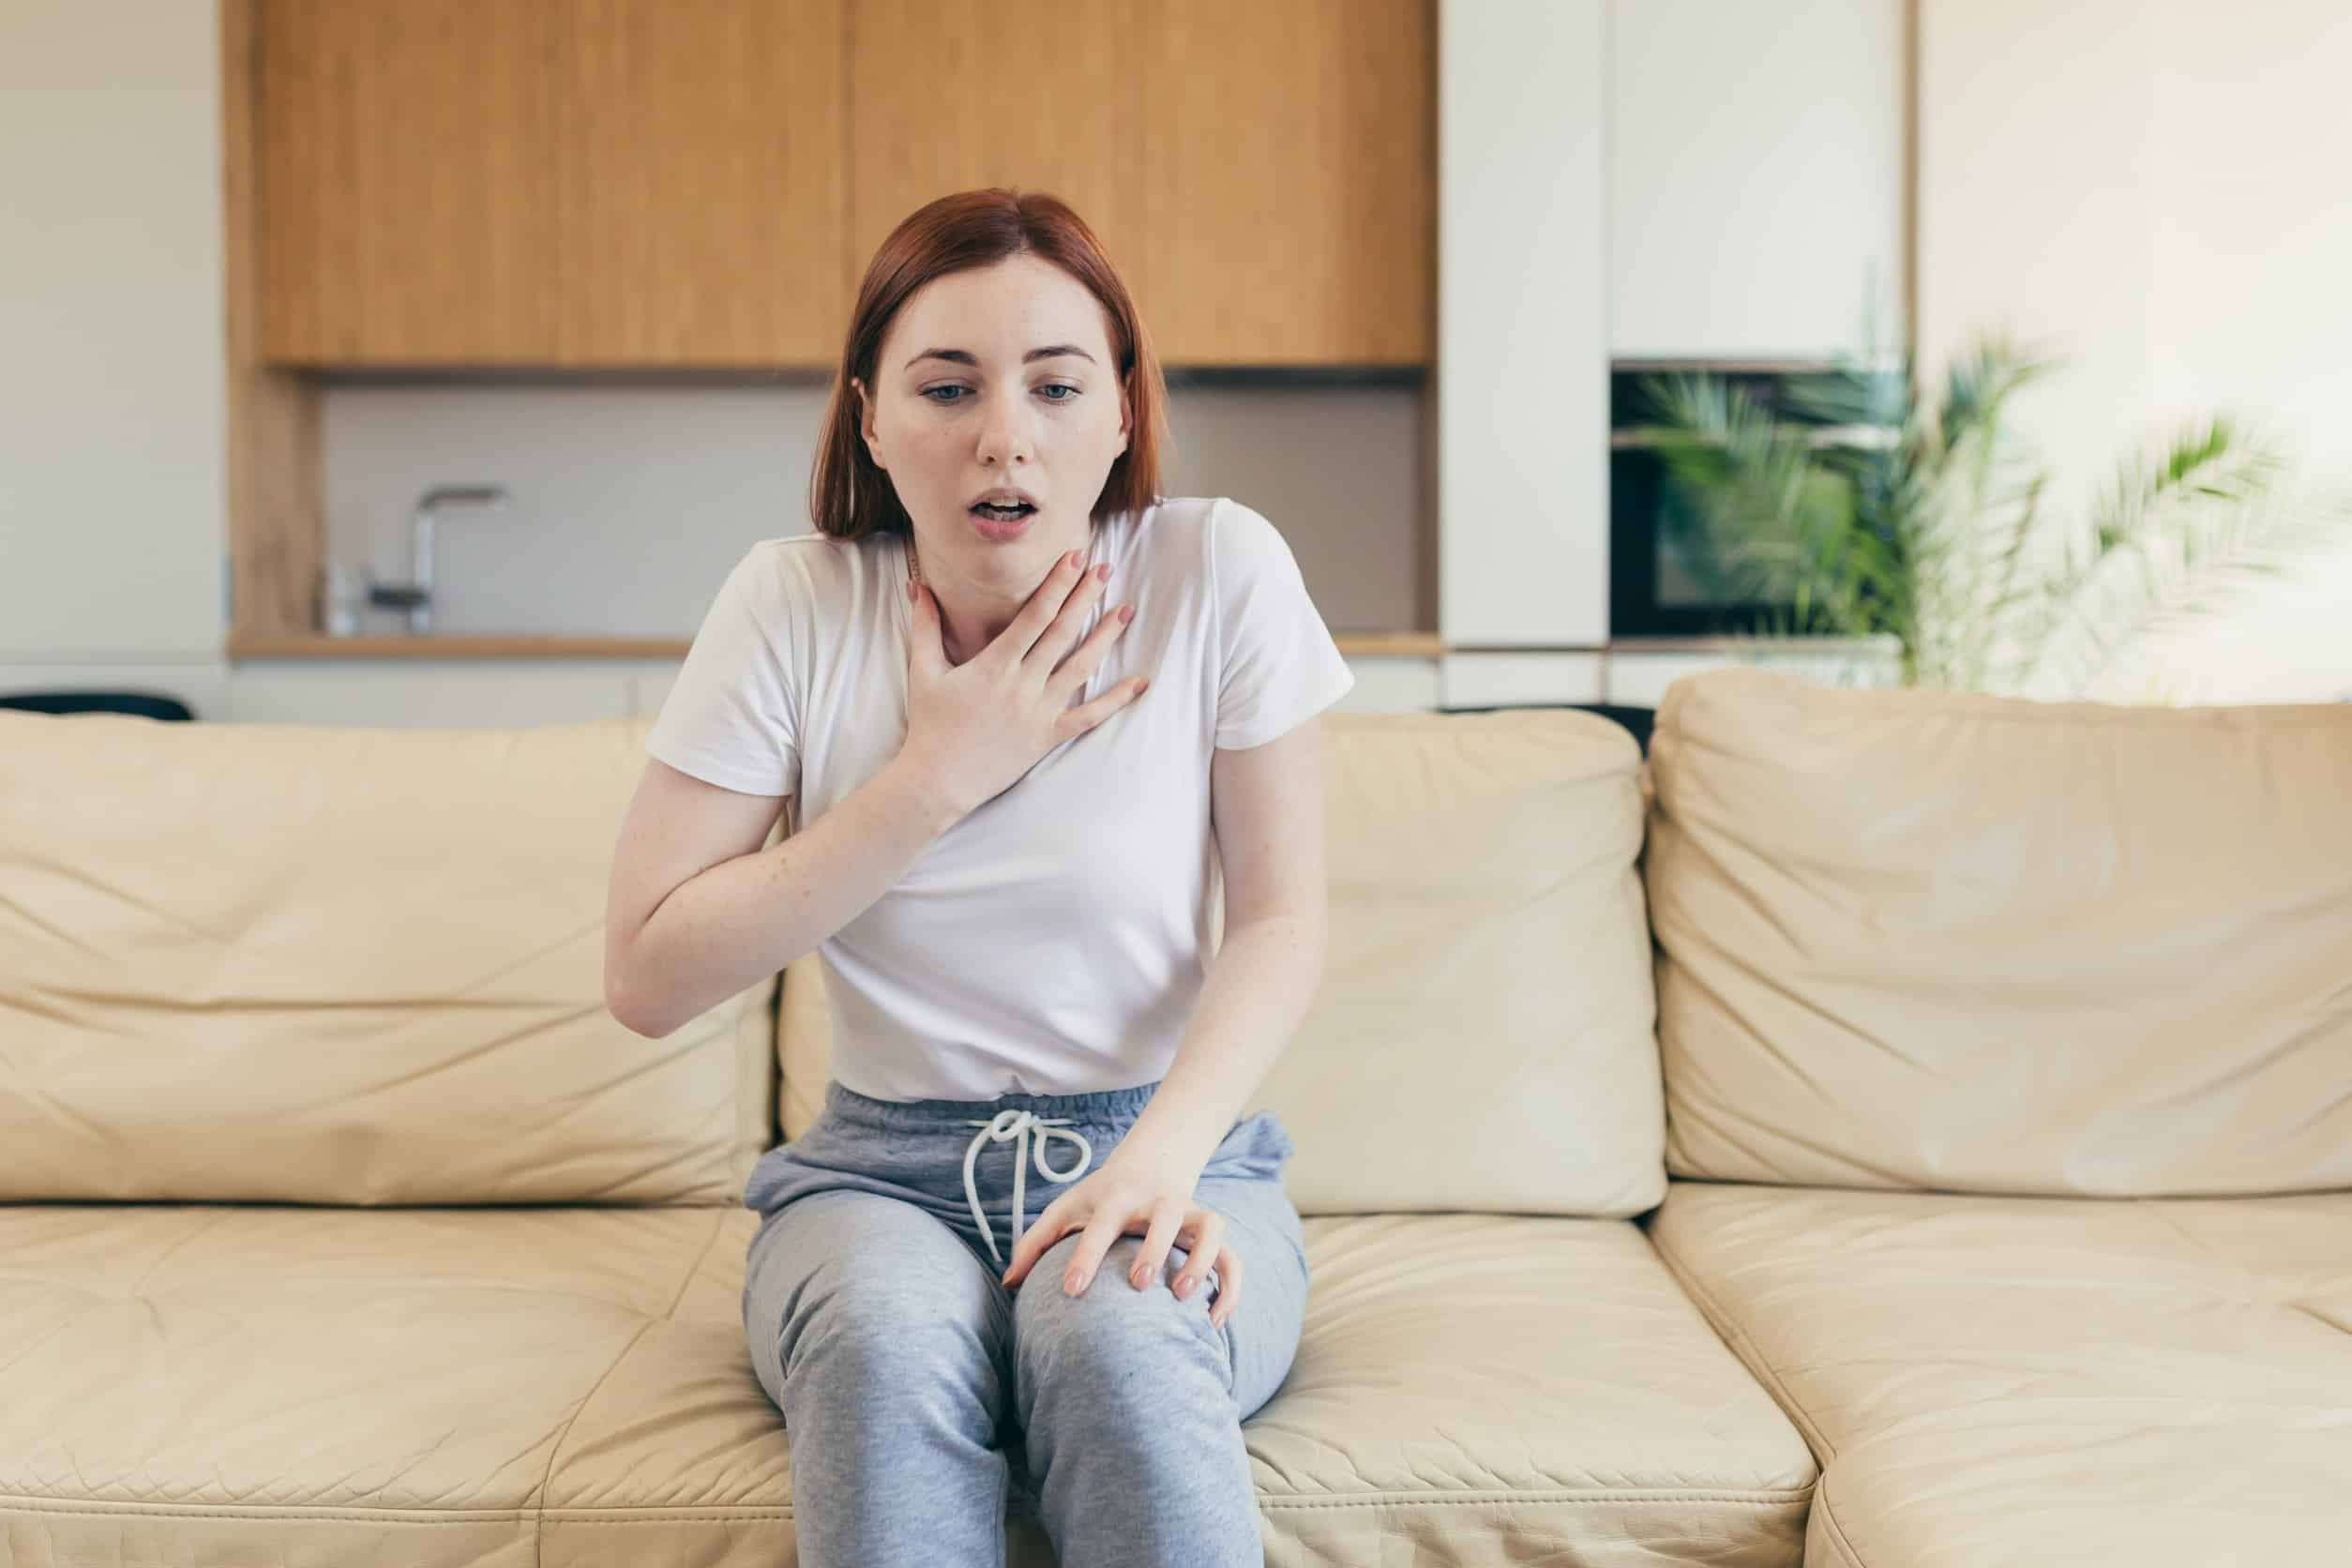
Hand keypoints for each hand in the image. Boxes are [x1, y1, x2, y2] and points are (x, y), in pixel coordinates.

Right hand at [899, 547, 1146, 817]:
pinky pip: (1089, 717)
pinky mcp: (1048, 737)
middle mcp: (1022, 685)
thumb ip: (925, 625)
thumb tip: (918, 585)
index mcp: (994, 665)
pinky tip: (1139, 683)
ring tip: (1126, 610)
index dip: (1057, 584)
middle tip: (1105, 568)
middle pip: (1062, 632)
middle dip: (1085, 597)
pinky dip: (1116, 700)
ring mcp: (1038, 712)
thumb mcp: (923, 671)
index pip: (1034, 615)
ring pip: (1081, 667)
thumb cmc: (929, 725)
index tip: (1074, 558)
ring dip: (1106, 637)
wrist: (938, 782)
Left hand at [996, 1141, 1245, 1330]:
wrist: (1153, 1161)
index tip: (1070, 1289)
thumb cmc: (1100, 1196)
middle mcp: (1159, 1201)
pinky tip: (1212, 1322)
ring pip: (1212, 1228)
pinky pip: (1234, 1259)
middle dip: (1155, 1248)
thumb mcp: (1066, 1208)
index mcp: (1117, 1196)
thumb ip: (1035, 1242)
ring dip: (1202, 1259)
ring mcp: (1192, 1213)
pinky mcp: (1213, 1232)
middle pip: (1166, 1215)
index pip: (1101, 1223)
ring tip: (1184, 1296)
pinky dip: (1230, 1289)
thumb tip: (1008, 1283)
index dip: (1086, 1255)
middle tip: (1139, 1285)